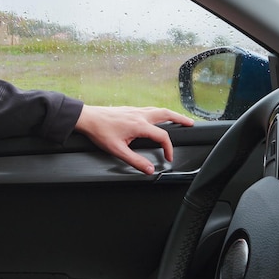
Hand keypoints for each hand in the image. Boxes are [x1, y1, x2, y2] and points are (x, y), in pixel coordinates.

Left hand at [74, 105, 193, 174]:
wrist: (87, 118)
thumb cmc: (100, 132)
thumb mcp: (117, 150)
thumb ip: (135, 161)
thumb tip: (149, 169)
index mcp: (139, 125)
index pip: (162, 136)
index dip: (169, 148)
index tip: (168, 158)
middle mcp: (140, 115)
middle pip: (166, 114)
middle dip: (180, 119)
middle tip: (191, 124)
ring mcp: (135, 110)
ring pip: (158, 110)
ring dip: (171, 114)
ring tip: (179, 119)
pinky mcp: (130, 109)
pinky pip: (150, 109)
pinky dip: (159, 112)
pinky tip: (157, 117)